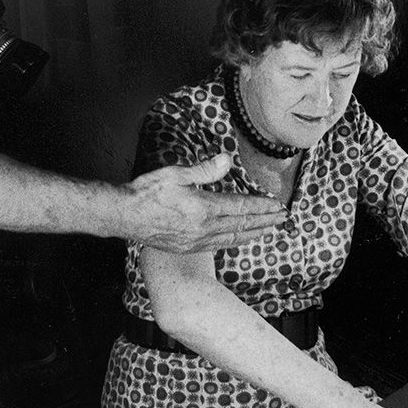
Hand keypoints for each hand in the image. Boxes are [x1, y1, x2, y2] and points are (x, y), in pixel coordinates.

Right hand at [126, 154, 284, 252]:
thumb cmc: (146, 192)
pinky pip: (219, 246)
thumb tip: (227, 160)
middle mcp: (203, 228)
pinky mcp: (187, 247)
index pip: (241, 207)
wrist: (123, 216)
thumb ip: (204, 170)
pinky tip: (240, 239)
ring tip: (270, 230)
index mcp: (203, 208)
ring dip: (254, 233)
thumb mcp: (175, 173)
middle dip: (265, 221)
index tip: (278, 205)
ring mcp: (195, 241)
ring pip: (233, 238)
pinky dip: (235, 241)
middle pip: (242, 224)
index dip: (262, 206)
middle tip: (283, 218)